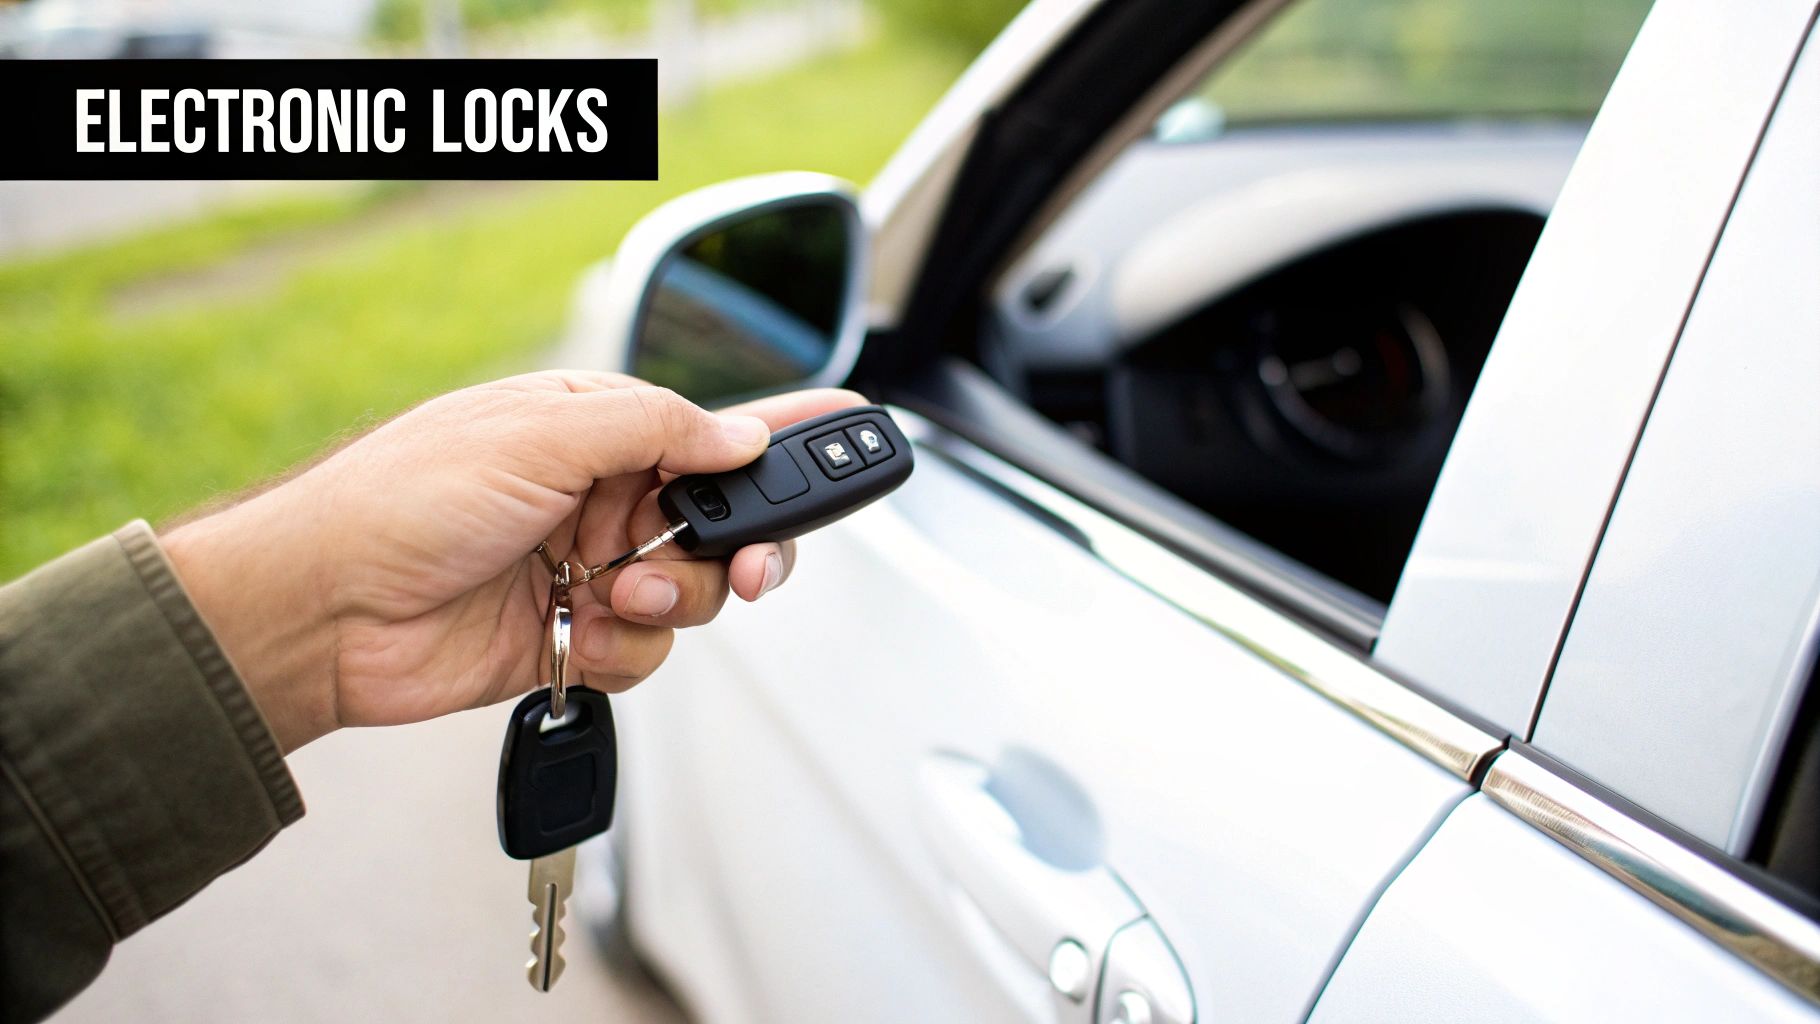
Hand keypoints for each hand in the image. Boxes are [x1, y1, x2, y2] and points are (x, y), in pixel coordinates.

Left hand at [162, 371, 863, 752]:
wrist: (326, 609)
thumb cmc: (403, 498)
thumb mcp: (540, 435)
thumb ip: (657, 429)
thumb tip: (738, 436)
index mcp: (596, 431)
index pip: (713, 429)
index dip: (784, 439)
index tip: (850, 442)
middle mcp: (600, 500)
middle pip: (721, 522)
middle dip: (739, 547)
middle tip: (744, 565)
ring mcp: (588, 572)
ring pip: (692, 594)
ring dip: (670, 601)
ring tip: (613, 595)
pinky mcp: (573, 639)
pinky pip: (647, 652)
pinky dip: (626, 650)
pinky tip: (580, 634)